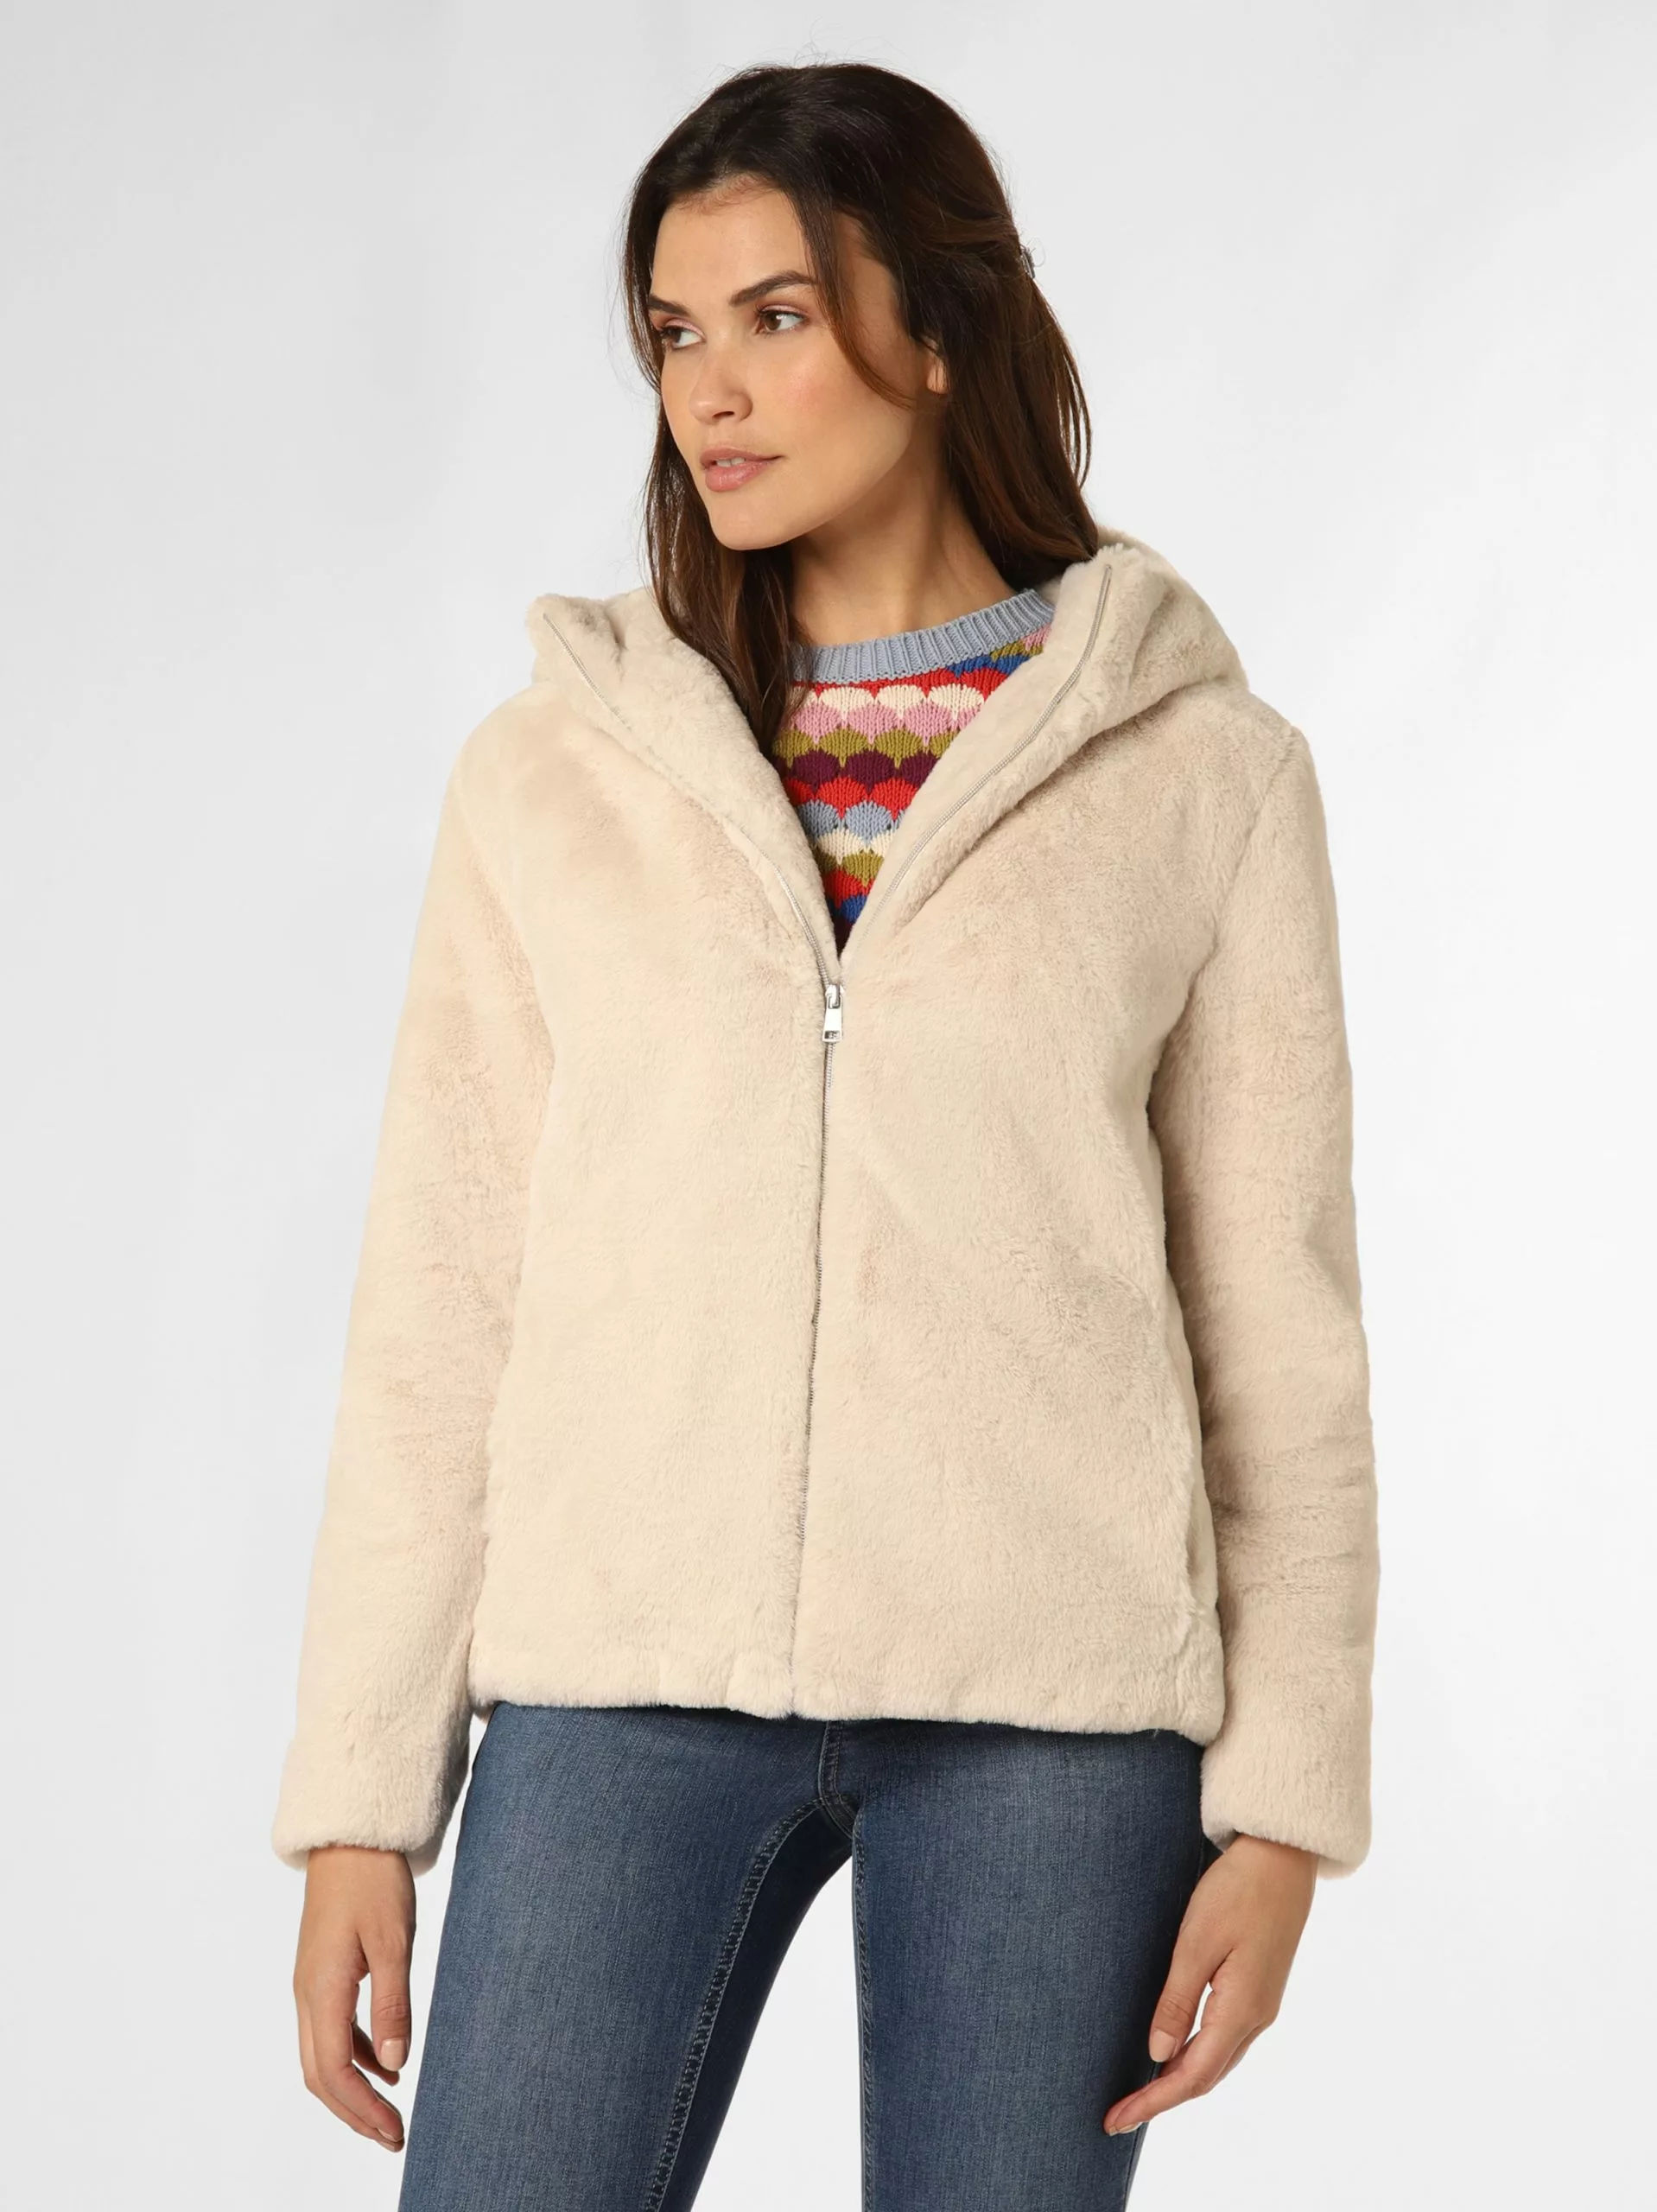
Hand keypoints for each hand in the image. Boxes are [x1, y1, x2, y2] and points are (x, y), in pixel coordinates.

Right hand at [292, 1843, 416, 2151]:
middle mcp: (307, 1995)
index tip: (395, 2132)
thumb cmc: (374, 1881)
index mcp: (321, 1990)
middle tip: (393, 2137)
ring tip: (391, 2113)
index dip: (363, 2109)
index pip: (335, 2071)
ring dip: (354, 2089)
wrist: (350, 1837)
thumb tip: (395, 2065)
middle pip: (322, 2075)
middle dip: (355, 2113)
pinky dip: (356, 2056)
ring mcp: (310, 1985)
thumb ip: (393, 2003)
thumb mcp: (394, 1940)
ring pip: (323, 2057)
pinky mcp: (321, 1974)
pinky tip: (386, 2064)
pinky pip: (332, 2030)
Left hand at [1102, 1833, 1316, 2135]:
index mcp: (1241, 2010)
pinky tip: (1175, 2054)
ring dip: (1179, 2083)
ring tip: (1139, 2094)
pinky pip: (1224, 2041)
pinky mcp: (1258, 1990)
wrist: (1283, 1857)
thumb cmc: (1237, 1890)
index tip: (1116, 2119)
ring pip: (1217, 2062)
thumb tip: (1158, 2055)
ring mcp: (1261, 2005)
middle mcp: (1256, 2018)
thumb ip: (1177, 2001)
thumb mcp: (1197, 1942)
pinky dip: (1196, 2059)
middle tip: (1118, 2115)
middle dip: (1161, 2100)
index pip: (1191, 2076)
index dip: (1152, 2102)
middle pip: (1205, 2077)